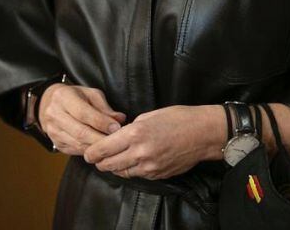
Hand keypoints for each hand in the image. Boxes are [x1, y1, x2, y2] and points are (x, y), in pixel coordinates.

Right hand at [39, 84, 126, 155]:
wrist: (50, 104)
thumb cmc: (74, 97)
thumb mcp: (90, 94)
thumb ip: (105, 107)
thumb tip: (120, 119)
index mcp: (63, 97)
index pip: (83, 113)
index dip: (102, 122)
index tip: (117, 127)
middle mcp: (54, 114)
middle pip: (80, 132)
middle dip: (101, 138)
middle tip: (117, 141)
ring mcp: (53, 131)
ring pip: (78, 144)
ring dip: (97, 147)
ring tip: (111, 146)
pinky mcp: (56, 143)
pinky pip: (75, 150)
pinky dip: (90, 151)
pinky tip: (100, 150)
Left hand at [83, 105, 225, 179]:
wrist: (202, 134)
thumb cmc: (178, 118)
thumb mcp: (149, 116)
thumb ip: (130, 128)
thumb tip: (118, 136)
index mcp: (135, 134)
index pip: (104, 149)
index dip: (92, 152)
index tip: (87, 152)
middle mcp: (140, 153)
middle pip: (109, 165)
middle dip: (100, 162)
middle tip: (95, 158)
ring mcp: (150, 167)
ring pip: (122, 173)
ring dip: (114, 168)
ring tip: (111, 161)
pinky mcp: (158, 175)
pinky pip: (138, 175)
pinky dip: (131, 170)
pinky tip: (130, 162)